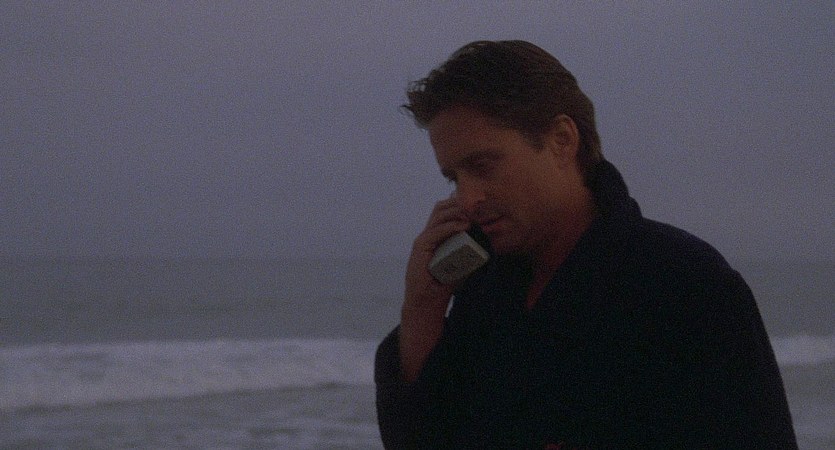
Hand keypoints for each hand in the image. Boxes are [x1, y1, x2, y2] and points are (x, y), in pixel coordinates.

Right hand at [399, 197, 469, 381]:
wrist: (428, 300)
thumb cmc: (445, 282)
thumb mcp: (463, 262)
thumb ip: (472, 250)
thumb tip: (490, 241)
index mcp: (437, 234)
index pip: (446, 210)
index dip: (461, 204)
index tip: (480, 206)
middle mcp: (428, 233)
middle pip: (442, 207)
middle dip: (460, 203)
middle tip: (478, 207)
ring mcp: (423, 239)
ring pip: (438, 215)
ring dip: (457, 212)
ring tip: (473, 215)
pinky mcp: (420, 248)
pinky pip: (435, 232)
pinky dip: (450, 227)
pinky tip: (463, 226)